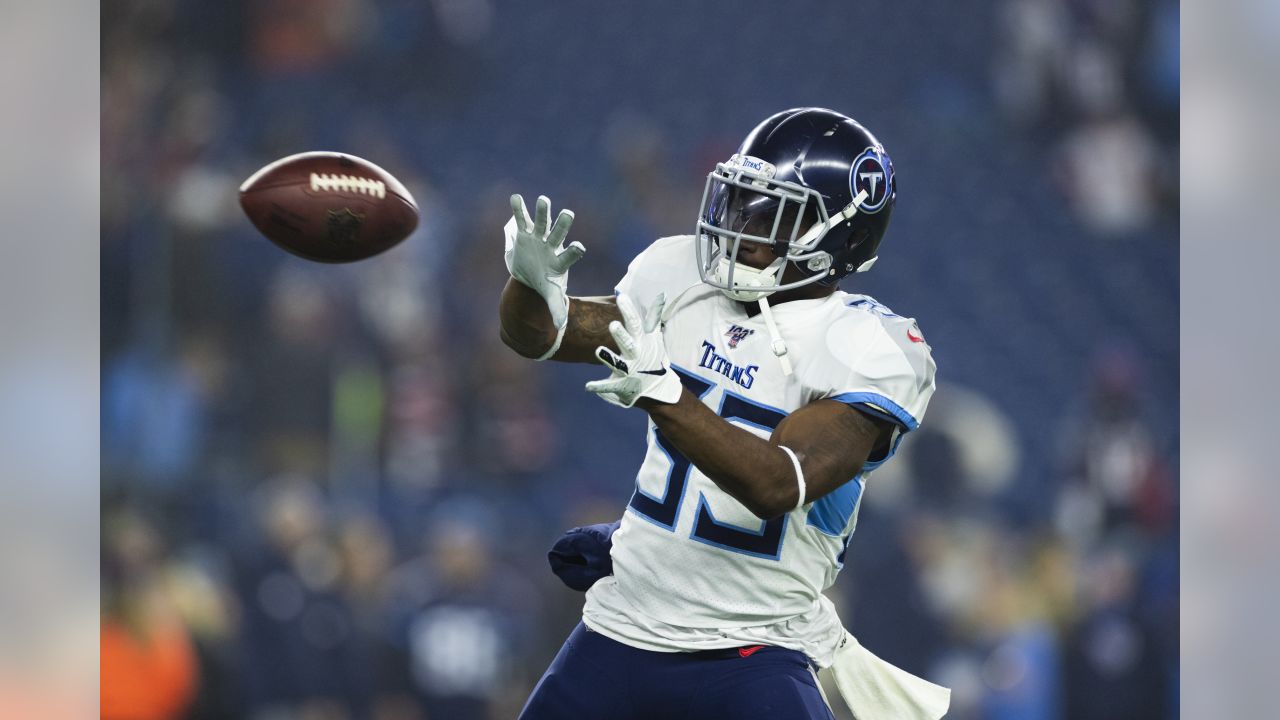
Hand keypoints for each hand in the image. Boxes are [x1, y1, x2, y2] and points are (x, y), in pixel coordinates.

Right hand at [504, 194, 583, 329]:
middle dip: (562, 225)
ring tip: (544, 199)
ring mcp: (538, 237)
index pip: (569, 256)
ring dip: (543, 211)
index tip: (580, 247)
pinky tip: (515, 198)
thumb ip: (557, 308)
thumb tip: (561, 325)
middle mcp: (551, 246)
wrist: (531, 273)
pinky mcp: (525, 232)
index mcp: (559, 261)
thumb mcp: (551, 295)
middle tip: (569, 213)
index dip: (574, 252)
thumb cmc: (545, 283)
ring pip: (542, 222)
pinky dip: (519, 209)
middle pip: (558, 234)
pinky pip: (522, 219)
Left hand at [585, 293, 681, 407]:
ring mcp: (629, 371)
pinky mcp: (622, 385)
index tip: (621, 297)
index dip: (629, 311)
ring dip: (609, 358)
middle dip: (621, 335)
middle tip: (613, 325)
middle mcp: (635, 355)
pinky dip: (599, 387)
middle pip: (627, 343)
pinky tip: (588, 386)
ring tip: (599, 350)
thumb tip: (661, 294)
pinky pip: (609, 386)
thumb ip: (654, 317)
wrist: (658, 388)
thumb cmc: (652, 357)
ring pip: (618, 364)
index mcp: (641, 342)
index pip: (636, 324)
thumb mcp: (654, 337)